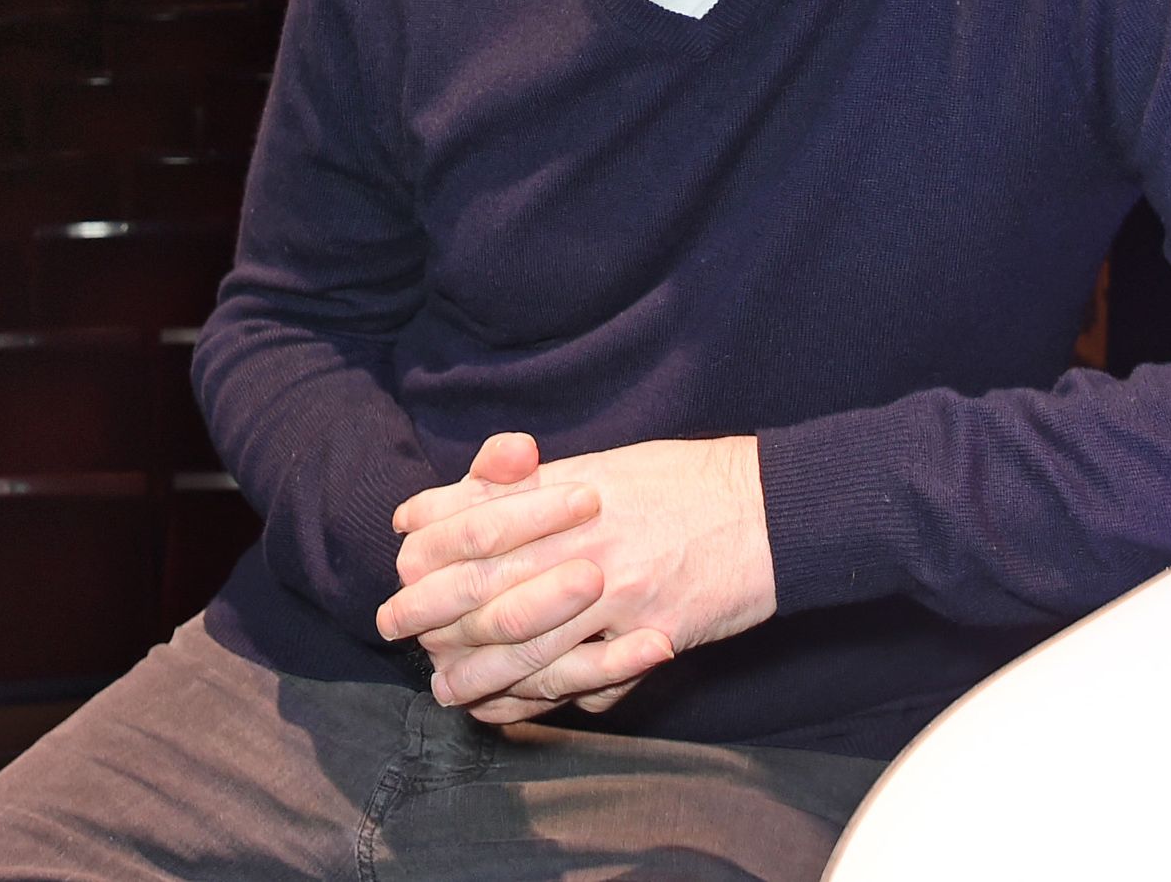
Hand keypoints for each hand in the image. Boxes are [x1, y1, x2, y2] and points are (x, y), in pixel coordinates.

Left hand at [377, 434, 774, 722]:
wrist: (772, 507)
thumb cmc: (688, 481)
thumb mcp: (605, 465)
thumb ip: (531, 484)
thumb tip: (457, 497)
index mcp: (572, 492)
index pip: (476, 522)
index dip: (430, 546)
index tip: (403, 563)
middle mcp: (587, 540)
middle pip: (486, 586)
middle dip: (432, 615)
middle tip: (398, 632)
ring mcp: (619, 592)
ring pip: (526, 644)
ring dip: (477, 672)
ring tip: (447, 687)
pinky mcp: (652, 633)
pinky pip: (586, 678)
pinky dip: (544, 697)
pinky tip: (519, 705)